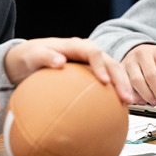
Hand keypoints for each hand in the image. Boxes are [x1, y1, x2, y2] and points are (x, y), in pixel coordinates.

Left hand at [4, 37, 133, 103]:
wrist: (27, 59)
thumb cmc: (29, 56)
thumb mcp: (32, 55)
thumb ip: (44, 56)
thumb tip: (59, 61)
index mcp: (74, 46)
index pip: (93, 52)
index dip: (100, 65)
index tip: (103, 80)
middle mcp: (86, 52)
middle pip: (110, 62)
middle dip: (120, 78)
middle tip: (125, 97)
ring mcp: (91, 63)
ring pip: (114, 71)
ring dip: (123, 86)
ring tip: (128, 104)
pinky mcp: (91, 74)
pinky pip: (107, 82)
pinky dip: (114, 93)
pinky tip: (117, 110)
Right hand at [122, 44, 155, 105]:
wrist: (137, 52)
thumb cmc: (154, 62)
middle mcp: (143, 53)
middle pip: (152, 76)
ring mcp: (130, 61)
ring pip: (137, 81)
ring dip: (148, 96)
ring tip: (155, 102)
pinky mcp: (120, 70)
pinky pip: (127, 85)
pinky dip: (135, 96)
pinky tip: (143, 100)